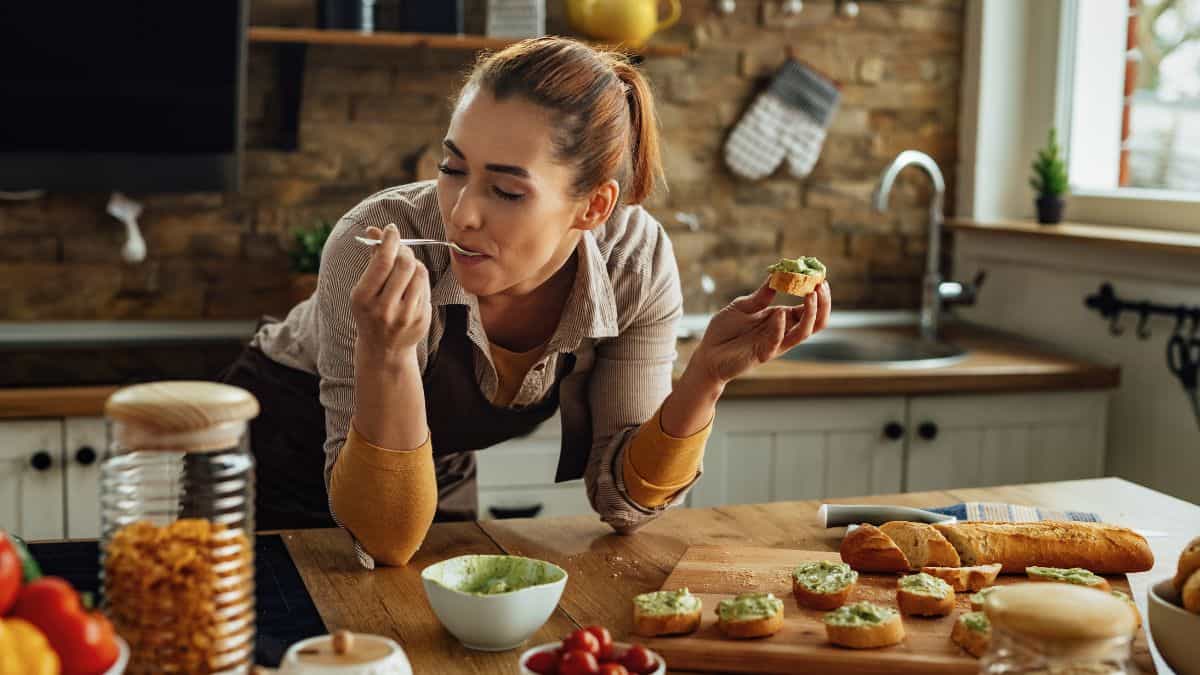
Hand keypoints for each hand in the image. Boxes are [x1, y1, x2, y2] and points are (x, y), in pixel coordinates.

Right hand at [350, 223, 431, 365]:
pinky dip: (419, 279)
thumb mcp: (364, 289)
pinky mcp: (421, 319)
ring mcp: (405, 315)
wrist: (384, 350)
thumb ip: (372, 259)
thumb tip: (375, 230)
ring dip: (414, 263)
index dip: (390, 240)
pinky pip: (426, 287)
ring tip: (406, 267)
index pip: (382, 261)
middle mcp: (384, 308)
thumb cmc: (371, 311)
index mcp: (363, 298)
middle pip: (404, 264)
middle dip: (405, 250)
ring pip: (419, 273)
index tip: (392, 229)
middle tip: (401, 248)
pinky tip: (411, 285)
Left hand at [689, 278, 830, 385]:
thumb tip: (777, 275)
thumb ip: (761, 295)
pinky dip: (780, 327)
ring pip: (804, 332)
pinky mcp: (762, 353)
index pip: (807, 307)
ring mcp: (775, 343)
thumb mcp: (743, 306)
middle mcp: (783, 331)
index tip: (819, 276)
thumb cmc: (725, 331)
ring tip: (811, 294)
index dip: (816, 293)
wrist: (708, 354)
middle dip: (822, 304)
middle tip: (821, 285)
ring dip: (811, 314)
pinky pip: (777, 341)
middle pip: (815, 321)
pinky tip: (780, 313)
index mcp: (780, 319)